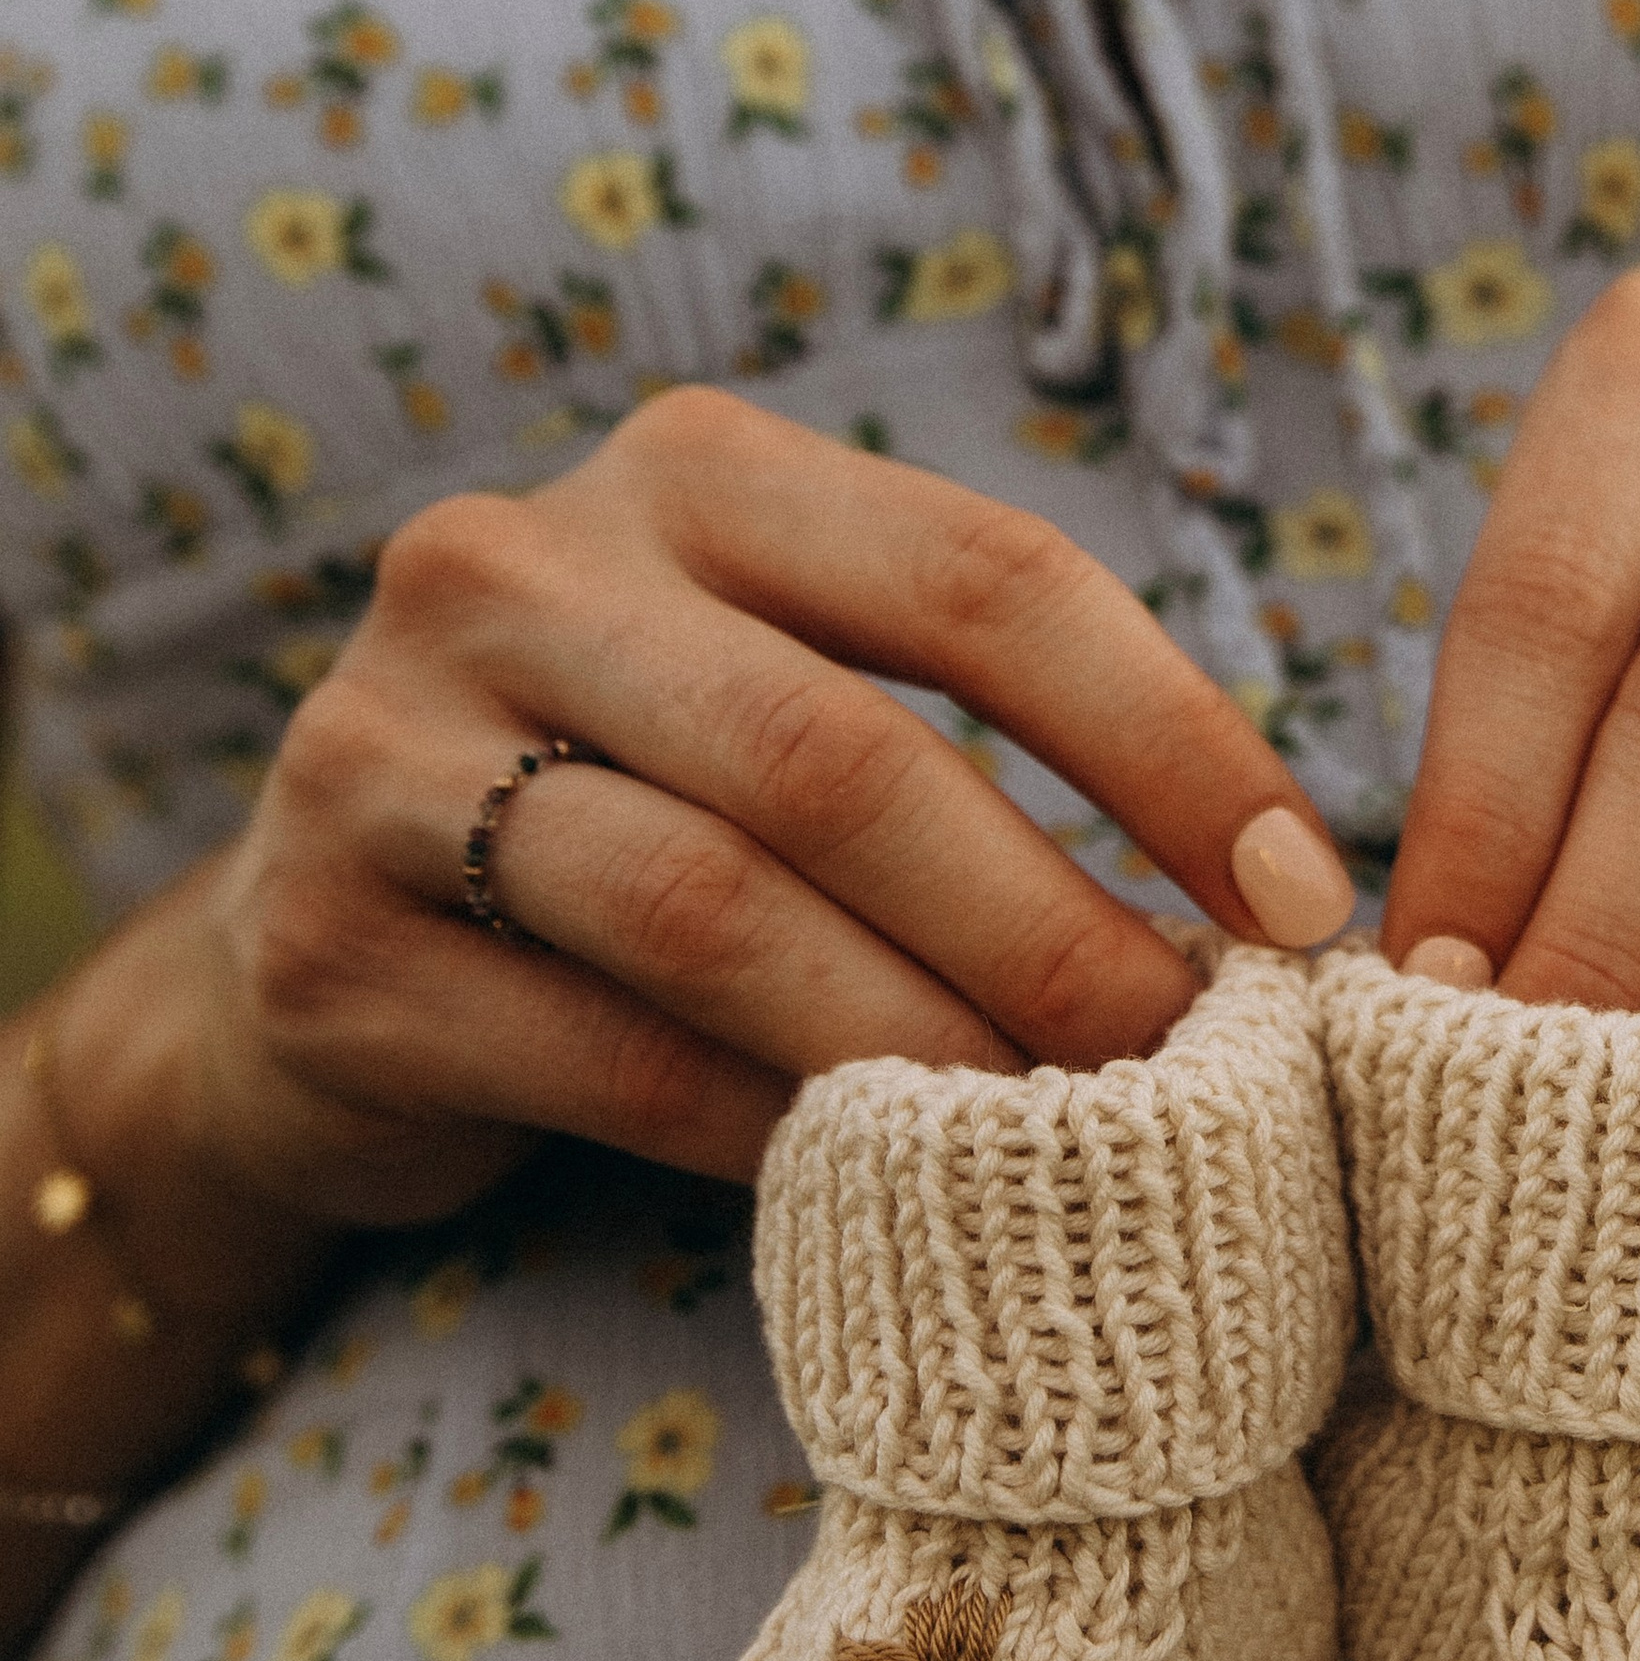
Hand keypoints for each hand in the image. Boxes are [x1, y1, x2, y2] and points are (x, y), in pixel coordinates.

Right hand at [165, 387, 1350, 1223]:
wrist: (316, 945)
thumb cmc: (645, 816)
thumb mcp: (787, 706)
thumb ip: (965, 747)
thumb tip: (1256, 907)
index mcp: (689, 475)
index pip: (979, 577)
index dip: (1169, 738)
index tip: (1303, 893)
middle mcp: (514, 568)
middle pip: (841, 755)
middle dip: (1046, 923)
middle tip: (1185, 1058)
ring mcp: (385, 749)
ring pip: (715, 911)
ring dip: (920, 1043)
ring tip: (1059, 1134)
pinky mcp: (324, 946)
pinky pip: (607, 1057)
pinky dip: (770, 1134)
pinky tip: (880, 1185)